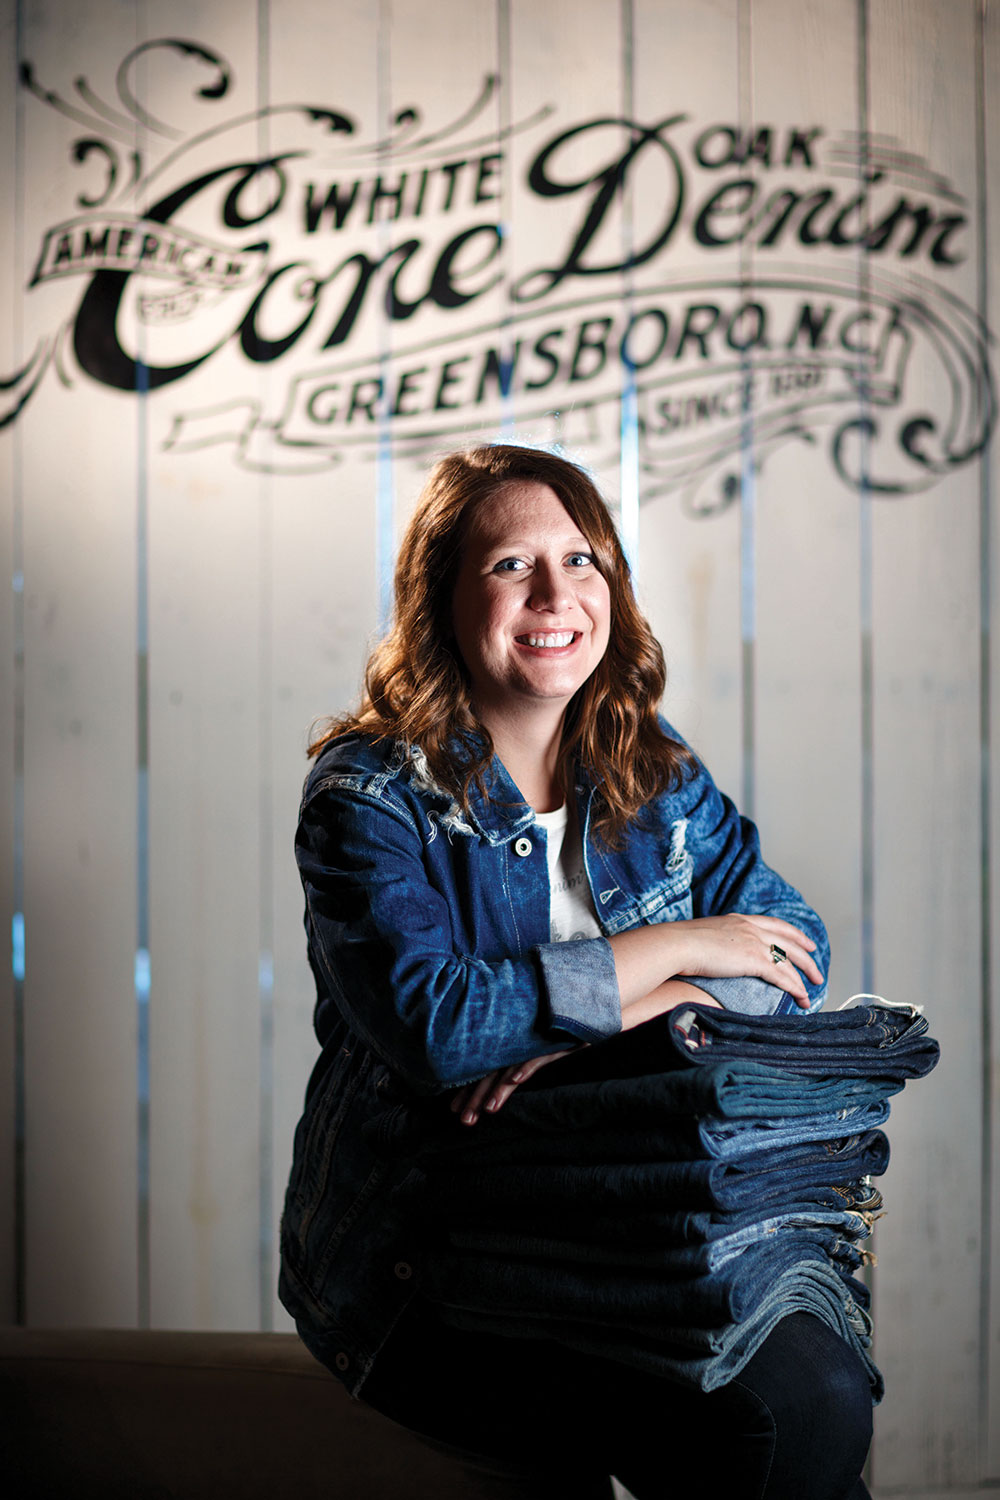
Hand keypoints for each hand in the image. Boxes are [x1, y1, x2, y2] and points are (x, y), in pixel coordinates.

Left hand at [449, 1047, 577, 1125]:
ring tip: (489, 1109)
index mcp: (508, 1051)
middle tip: (465, 1120)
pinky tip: (515, 1080)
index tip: (453, 1109)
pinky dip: (526, 1067)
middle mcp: (515, 1046)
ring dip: (500, 1089)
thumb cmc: (558, 1038)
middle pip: (491, 1073)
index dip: (469, 1090)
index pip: (484, 1072)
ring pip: (511, 1068)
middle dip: (477, 1097)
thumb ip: (516, 1069)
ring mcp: (532, 1044)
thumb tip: (502, 1089)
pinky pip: (537, 1056)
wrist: (581, 1015)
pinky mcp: (553, 1043)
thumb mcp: (536, 1055)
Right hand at [611, 913, 822, 1020]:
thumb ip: (718, 940)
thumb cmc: (680, 943)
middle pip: (790, 942)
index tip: (806, 942)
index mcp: (740, 919)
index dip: (794, 934)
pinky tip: (801, 997)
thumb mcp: (704, 934)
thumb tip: (716, 951)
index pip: (775, 924)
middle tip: (817, 970)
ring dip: (804, 977)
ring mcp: (754, 942)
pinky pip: (782, 976)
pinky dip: (794, 987)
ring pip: (790, 961)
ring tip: (812, 991)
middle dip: (807, 957)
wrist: (677, 944)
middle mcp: (751, 928)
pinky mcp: (754, 960)